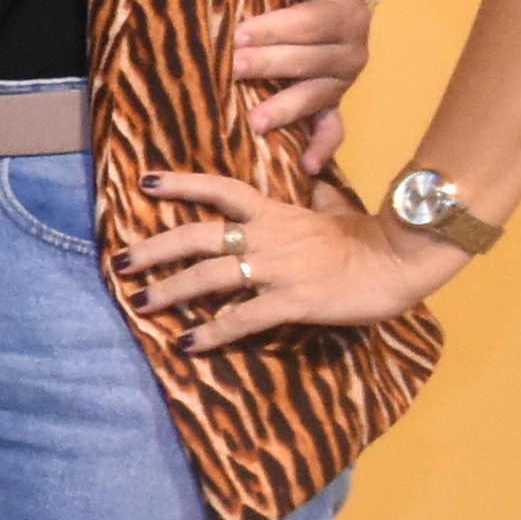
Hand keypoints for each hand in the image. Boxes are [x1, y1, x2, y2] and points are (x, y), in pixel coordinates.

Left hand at [119, 168, 458, 348]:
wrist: (401, 260)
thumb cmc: (369, 237)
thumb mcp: (333, 208)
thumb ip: (311, 197)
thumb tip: (309, 176)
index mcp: (276, 212)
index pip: (220, 189)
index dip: (182, 184)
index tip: (145, 182)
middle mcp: (268, 236)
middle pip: (197, 236)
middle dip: (154, 249)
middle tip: (119, 262)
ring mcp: (277, 269)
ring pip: (209, 277)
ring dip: (169, 291)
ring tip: (139, 303)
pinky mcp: (292, 301)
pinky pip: (242, 319)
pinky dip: (212, 332)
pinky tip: (187, 343)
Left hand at [227, 0, 373, 175]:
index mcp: (346, 13)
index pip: (312, 22)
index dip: (276, 27)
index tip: (240, 34)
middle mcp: (351, 51)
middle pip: (309, 62)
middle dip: (269, 66)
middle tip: (231, 70)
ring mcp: (341, 82)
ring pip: (316, 97)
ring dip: (286, 110)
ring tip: (254, 122)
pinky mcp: (332, 103)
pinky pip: (333, 128)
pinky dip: (323, 147)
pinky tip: (308, 167)